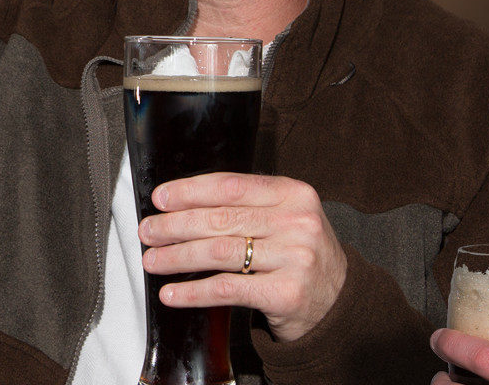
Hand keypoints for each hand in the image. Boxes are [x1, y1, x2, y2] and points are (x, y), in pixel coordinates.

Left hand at [138, 172, 346, 341]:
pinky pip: (226, 289)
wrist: (340, 302)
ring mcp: (294, 258)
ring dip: (177, 257)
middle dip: (175, 226)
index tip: (161, 199)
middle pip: (220, 219)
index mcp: (294, 194)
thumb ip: (248, 206)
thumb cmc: (300, 255)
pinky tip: (173, 293)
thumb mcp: (287, 218)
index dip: (190, 191)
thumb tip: (183, 204)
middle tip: (148, 232)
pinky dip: (193, 292)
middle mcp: (297, 222)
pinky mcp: (286, 293)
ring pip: (218, 252)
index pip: (231, 186)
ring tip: (153, 261)